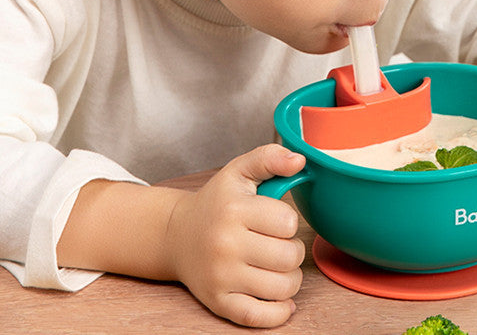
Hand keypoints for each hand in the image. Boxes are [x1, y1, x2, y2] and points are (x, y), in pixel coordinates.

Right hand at [165, 144, 306, 327]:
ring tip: (278, 265)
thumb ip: (270, 158)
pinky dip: (279, 312)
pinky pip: (260, 318)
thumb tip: (300, 160)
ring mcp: (221, 277)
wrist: (176, 235)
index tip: (276, 218)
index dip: (289, 220)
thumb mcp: (239, 171)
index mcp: (234, 210)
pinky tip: (281, 297)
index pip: (288, 222)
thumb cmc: (216, 202)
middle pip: (289, 257)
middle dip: (293, 250)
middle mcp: (226, 245)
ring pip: (282, 288)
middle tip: (279, 243)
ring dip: (290, 278)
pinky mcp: (219, 303)